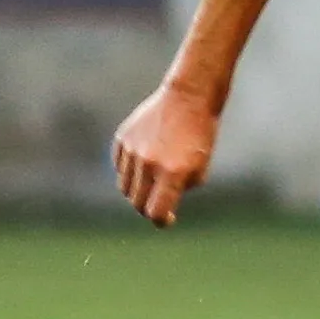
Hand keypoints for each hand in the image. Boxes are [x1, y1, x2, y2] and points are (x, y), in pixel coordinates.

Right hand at [113, 82, 218, 225]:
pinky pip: (119, 167)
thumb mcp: (200, 169)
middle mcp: (148, 163)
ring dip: (137, 190)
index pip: (155, 213)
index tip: (168, 218)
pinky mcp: (122, 139)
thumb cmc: (199, 136)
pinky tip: (145, 160)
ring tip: (153, 177)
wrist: (188, 98)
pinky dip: (129, 171)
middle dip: (148, 207)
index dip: (162, 220)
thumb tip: (159, 206)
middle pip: (137, 203)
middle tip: (159, 200)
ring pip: (125, 187)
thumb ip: (179, 192)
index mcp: (172, 173)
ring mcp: (132, 150)